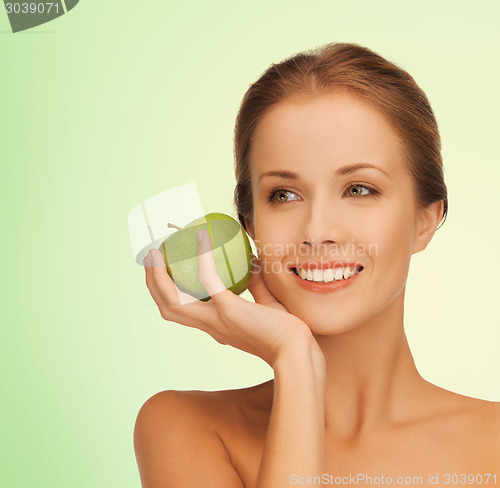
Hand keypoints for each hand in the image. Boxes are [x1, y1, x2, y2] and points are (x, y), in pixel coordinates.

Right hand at [143, 229, 313, 365]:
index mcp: (215, 324)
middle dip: (152, 282)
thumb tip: (251, 260)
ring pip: (172, 300)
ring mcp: (217, 318)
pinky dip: (201, 259)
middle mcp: (210, 324)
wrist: (296, 351)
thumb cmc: (284, 331)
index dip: (165, 291)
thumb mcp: (265, 304)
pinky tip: (202, 237)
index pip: (181, 311)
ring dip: (158, 276)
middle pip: (167, 306)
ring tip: (157, 251)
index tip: (162, 268)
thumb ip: (255, 285)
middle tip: (150, 256)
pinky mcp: (229, 310)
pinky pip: (208, 281)